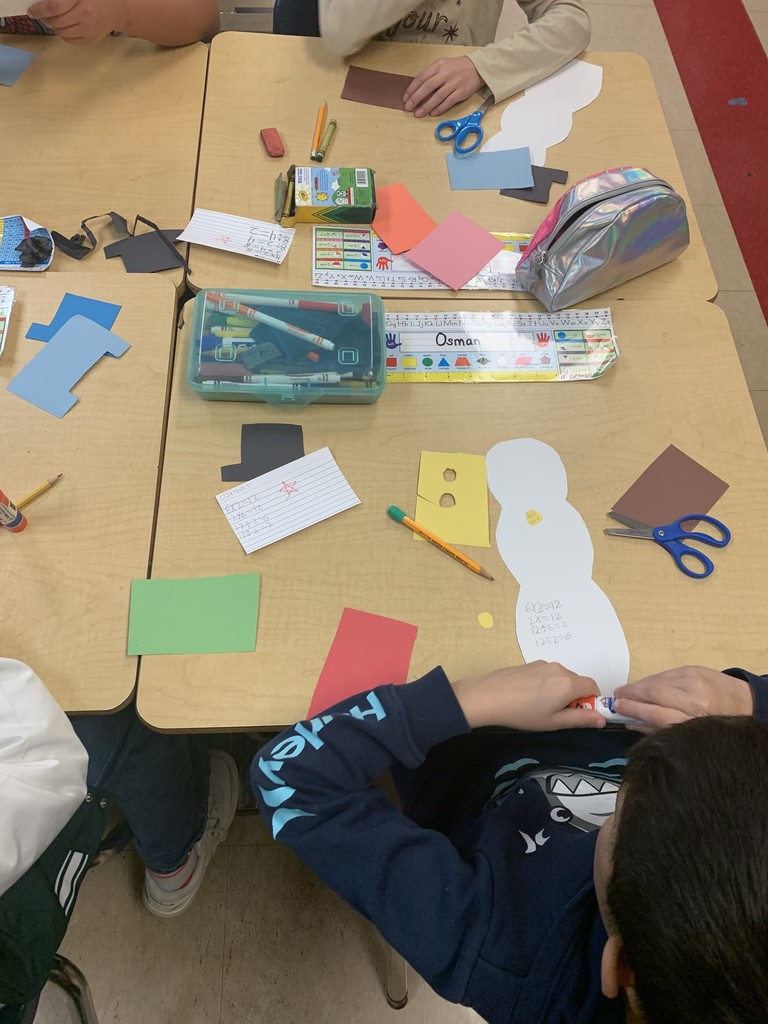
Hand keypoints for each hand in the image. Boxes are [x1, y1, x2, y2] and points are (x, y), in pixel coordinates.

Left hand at [28, 0, 120, 42]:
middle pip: (57, 22)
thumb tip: (44, 3)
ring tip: (54, 20)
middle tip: (41, 14)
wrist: (118, 9)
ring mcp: (89, 31)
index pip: (55, 7)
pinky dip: (63, 34)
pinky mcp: (90, 40)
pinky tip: (65, 26)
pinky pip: (70, 40)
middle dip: (45, 19)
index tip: (32, 11)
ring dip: (54, 26)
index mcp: (82, 1)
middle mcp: (85, 17)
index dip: (40, 10)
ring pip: (62, 33)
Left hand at [403, 56, 484, 117]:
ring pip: (437, 96)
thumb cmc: (456, 68)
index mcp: (438, 65)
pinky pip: (448, 102)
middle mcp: (445, 73)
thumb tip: (419, 92)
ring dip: (426, 106)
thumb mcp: (442, 66)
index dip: (412, 89)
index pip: (421, 77)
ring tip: (418, 114)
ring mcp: (454, 83)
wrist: (477, 68)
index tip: (405, 98)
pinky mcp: (461, 92)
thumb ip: (431, 76)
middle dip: (416, 98)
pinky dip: (440, 108)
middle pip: (427, 87)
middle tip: (408, 108)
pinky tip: (432, 113)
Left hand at [452, 661, 605, 731]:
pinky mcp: (530, 663)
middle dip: (575, 697)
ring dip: (559, 691)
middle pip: (577, 681)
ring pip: (561, 677)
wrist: (489, 696)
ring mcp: (543, 664)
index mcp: (568, 683)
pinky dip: (546, 684)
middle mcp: (559, 669)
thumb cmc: (523, 713)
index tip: (580, 714)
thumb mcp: (554, 722)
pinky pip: (547, 673)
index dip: (592, 701)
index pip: (593, 686)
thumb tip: (601, 718)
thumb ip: (580, 719)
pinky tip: (529, 696)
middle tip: (557, 714)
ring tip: (539, 706)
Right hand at [613, 666, 752, 731]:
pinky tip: (646, 685)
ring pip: (657, 681)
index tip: (618, 707)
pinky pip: (665, 673)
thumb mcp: (691, 734)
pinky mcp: (694, 669)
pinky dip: (652, 680)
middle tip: (616, 698)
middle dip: (631, 694)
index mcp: (694, 721)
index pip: (656, 714)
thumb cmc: (717, 725)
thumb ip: (660, 728)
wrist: (746, 703)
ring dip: (639, 686)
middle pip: (654, 694)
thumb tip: (632, 722)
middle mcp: (695, 699)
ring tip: (627, 692)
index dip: (633, 710)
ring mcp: (694, 681)